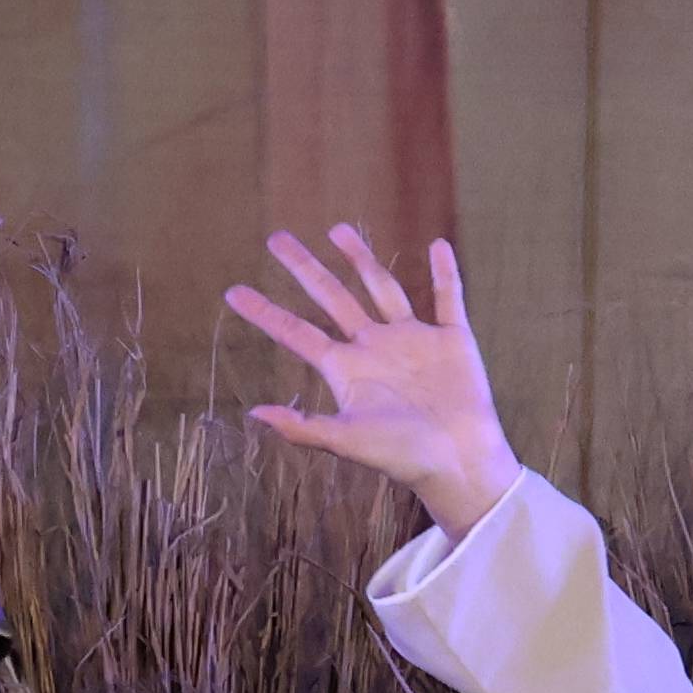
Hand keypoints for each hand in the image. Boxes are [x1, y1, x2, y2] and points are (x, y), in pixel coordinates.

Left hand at [223, 227, 519, 542]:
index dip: (266, 313)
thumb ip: (303, 428)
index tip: (233, 292)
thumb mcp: (348, 440)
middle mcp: (375, 348)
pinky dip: (445, 274)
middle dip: (305, 268)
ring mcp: (413, 341)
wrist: (459, 463)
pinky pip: (447, 299)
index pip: (298, 334)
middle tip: (277, 239)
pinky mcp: (452, 341)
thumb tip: (254, 413)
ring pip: (381, 289)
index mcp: (347, 370)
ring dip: (361, 260)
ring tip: (337, 230)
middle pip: (333, 298)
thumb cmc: (403, 456)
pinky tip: (438, 247)